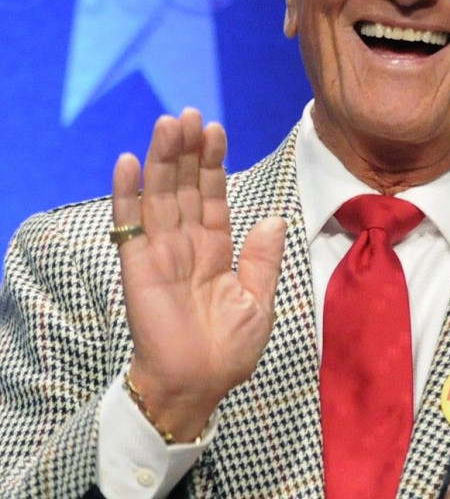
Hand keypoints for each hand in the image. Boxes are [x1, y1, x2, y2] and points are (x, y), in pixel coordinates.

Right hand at [112, 108, 284, 440]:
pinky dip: (127, 193)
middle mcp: (187, 244)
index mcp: (216, 250)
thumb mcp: (258, 302)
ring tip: (168, 123)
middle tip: (191, 113)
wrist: (198, 385)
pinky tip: (129, 161)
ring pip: (160, 195)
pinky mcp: (138, 266)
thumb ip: (262, 259)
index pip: (213, 196)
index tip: (216, 129)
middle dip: (189, 150)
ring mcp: (161, 252)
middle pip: (186, 186)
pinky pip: (130, 224)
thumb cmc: (228, 351)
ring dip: (163, 159)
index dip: (213, 163)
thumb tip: (272, 218)